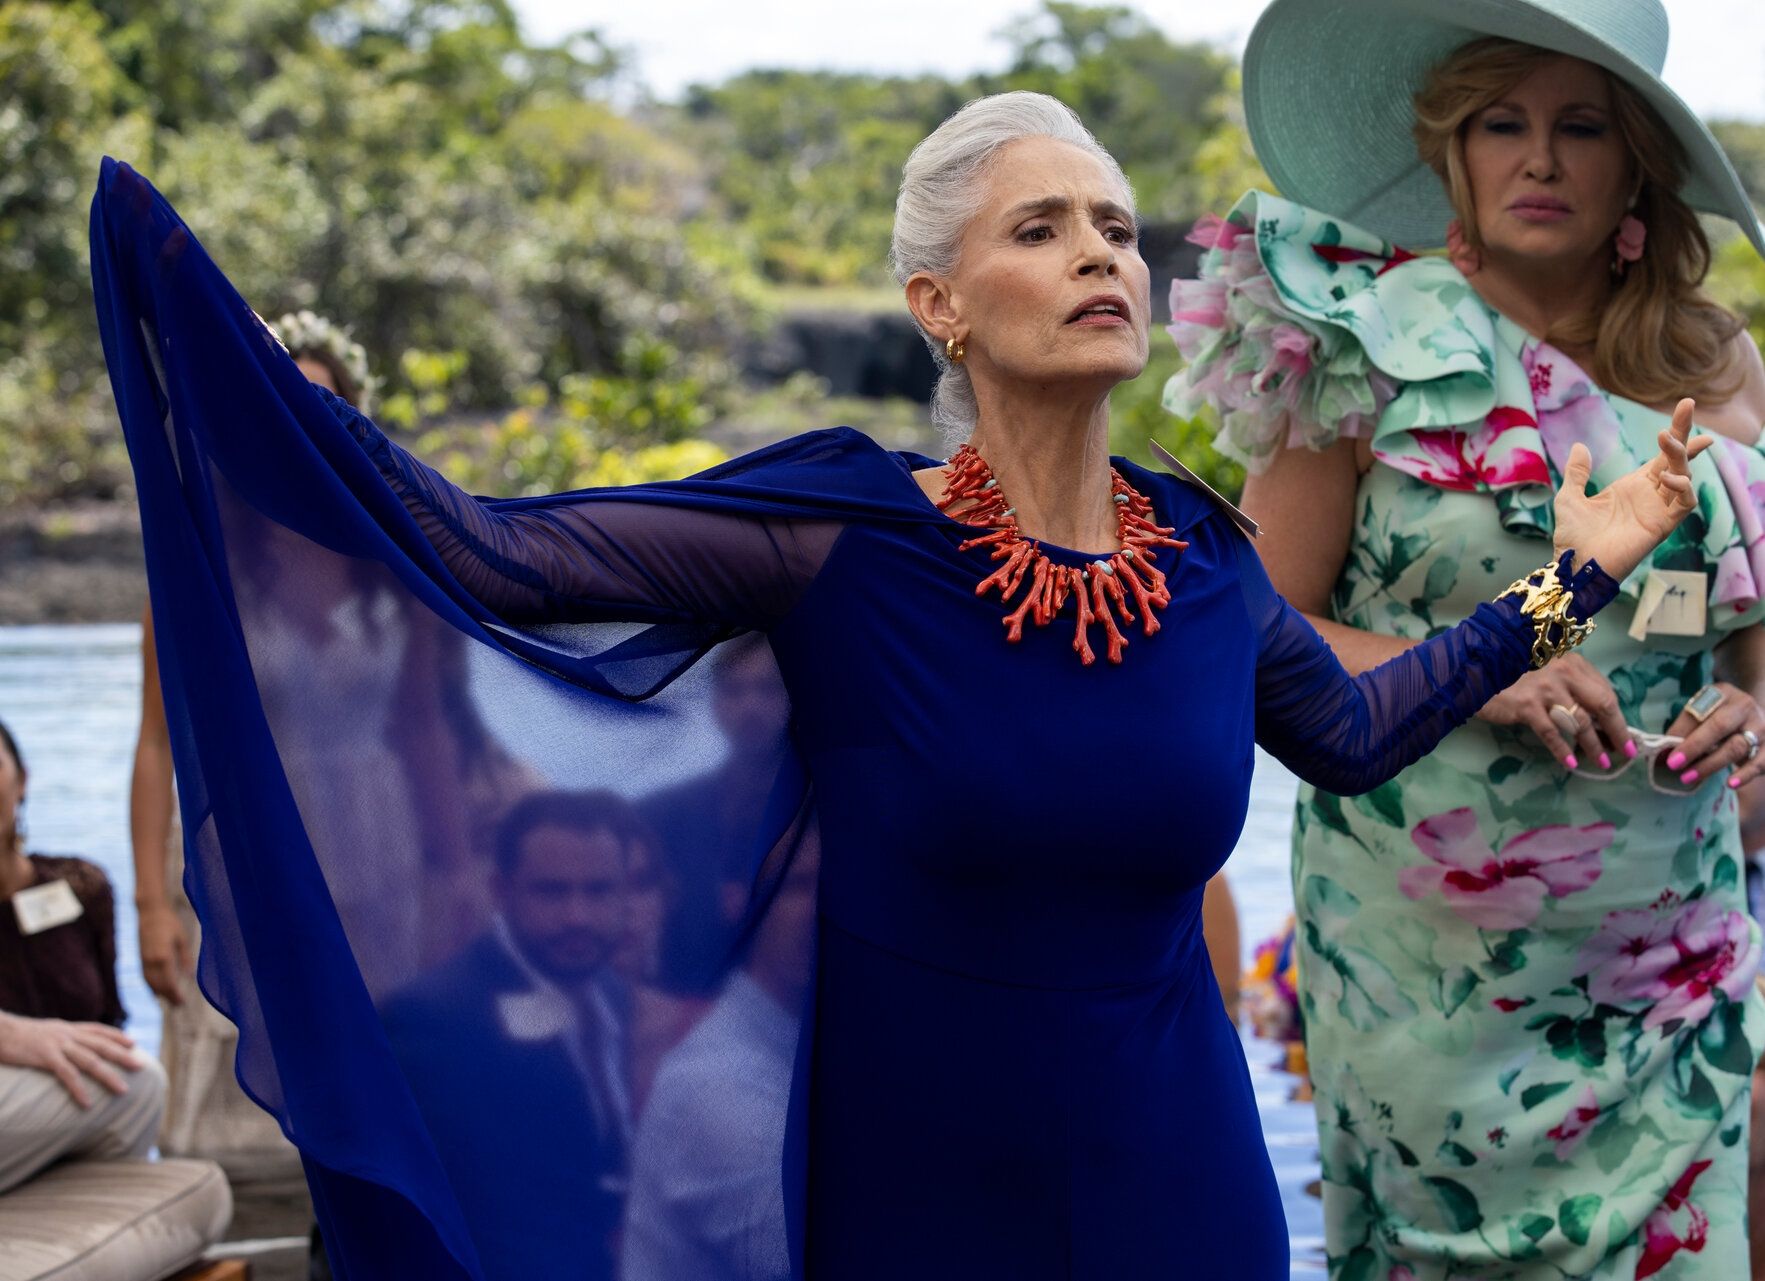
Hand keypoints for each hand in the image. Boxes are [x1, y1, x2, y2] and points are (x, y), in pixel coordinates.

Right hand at [0, 1011, 142, 1108]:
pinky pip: (67, 1074)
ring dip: (108, 1076)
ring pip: (90, 1060)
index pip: (98, 1029)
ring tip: (123, 1090)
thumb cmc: (16, 1035)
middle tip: (140, 1066)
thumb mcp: (42, 1032)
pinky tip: (87, 1103)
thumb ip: (58, 1037)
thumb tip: (70, 1045)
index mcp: (66, 1028)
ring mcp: (57, 1044)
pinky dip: (79, 1089)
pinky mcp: (45, 1057)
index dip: (116, 1035)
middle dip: (122, 1055)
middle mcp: (67, 1034)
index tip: (133, 1043)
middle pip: (101, 1045)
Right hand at [137, 900, 192, 1004]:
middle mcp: (151, 962)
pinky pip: (145, 977)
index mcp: (163, 957)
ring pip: (150, 983)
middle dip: (168, 997)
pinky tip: (158, 990)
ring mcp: (143, 960)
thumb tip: (189, 977)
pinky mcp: (140, 958)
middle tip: (179, 1005)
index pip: (169, 983)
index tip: (183, 1003)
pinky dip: (152, 986)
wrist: (150, 912)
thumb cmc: (170, 922)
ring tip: (170, 1000)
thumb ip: (185, 958)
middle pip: (159, 986)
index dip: (175, 995)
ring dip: (160, 993)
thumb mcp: (182, 939)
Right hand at [1476, 655, 1631, 768]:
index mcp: (1572, 663)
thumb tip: (1598, 719)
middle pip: (1601, 704)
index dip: (1618, 716)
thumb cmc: (1514, 674)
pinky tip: (1570, 763)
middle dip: (1617, 731)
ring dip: (1593, 745)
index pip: (1604, 691)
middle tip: (1625, 751)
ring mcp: (1545, 688)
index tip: (1624, 735)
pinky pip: (1551, 733)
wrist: (1475, 672)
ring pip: (1579, 721)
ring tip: (1601, 762)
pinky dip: (1562, 750)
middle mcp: (1563, 672)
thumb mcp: (1548, 672)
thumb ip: (1572, 687)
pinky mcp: (1526, 706)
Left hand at [1552, 399, 1712, 581]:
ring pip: (1684, 476)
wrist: (1573, 566)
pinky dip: (1683, 488)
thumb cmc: (1572, 537)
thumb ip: (1578, 473)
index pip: (1662, 455)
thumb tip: (1580, 446)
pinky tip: (1669, 478)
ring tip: (1666, 440)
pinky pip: (1683, 504)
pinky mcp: (1661, 526)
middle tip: (1687, 406)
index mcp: (1633, 486)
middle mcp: (1650, 495)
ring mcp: (1657, 510)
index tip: (1685, 406)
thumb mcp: (1569, 497)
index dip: (1676, 433)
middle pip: (1677, 460)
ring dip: (1680, 456)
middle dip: (1685, 434)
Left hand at [1660, 682, 1764, 788]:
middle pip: (1719, 726)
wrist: (1757, 716)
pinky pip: (1759, 762)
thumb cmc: (1722, 717)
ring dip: (1710, 764)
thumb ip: (1687, 728)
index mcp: (1723, 693)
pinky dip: (1745, 774)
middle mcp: (1744, 707)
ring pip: (1736, 746)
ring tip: (1688, 777)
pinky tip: (1731, 783)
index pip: (1699, 712)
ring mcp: (1760, 727)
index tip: (1663, 751)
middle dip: (1694, 746)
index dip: (1679, 732)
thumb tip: (1664, 751)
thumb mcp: (1705, 713)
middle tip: (1673, 764)